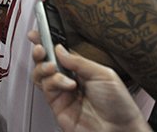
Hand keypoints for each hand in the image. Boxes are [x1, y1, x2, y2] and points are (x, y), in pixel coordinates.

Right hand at [28, 30, 151, 131]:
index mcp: (81, 70)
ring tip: (54, 67)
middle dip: (40, 51)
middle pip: (46, 61)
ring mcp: (62, 93)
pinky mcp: (56, 105)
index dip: (47, 42)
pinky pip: (46, 88)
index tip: (37, 33)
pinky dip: (53, 82)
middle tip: (41, 48)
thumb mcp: (104, 74)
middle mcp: (69, 79)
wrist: (119, 130)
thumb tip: (59, 49)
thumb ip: (79, 61)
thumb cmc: (119, 106)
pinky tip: (66, 83)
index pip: (60, 52)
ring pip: (41, 74)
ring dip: (44, 67)